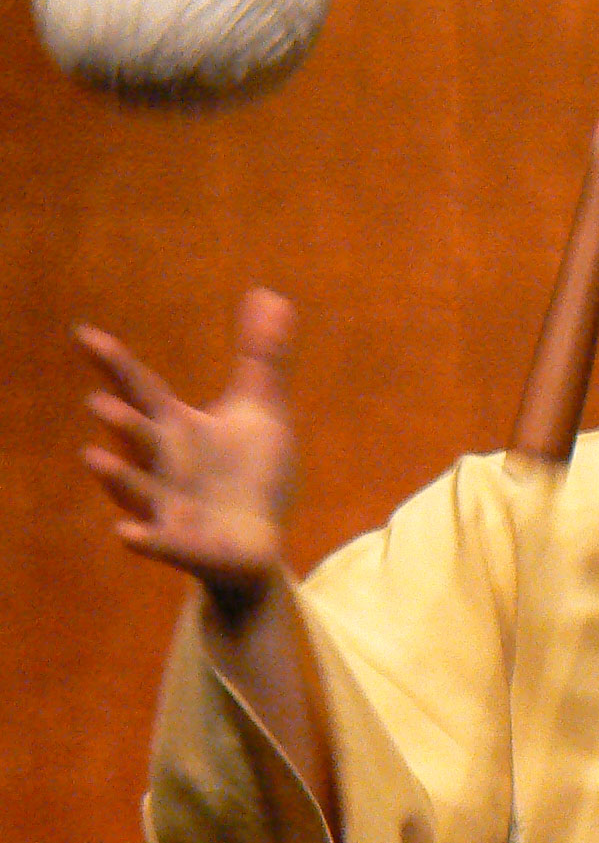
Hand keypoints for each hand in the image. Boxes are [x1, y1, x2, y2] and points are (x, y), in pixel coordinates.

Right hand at [79, 288, 296, 596]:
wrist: (255, 547)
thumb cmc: (249, 476)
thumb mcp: (260, 410)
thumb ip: (262, 357)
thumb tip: (270, 294)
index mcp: (177, 429)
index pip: (142, 389)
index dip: (114, 363)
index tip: (84, 335)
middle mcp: (165, 465)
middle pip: (139, 439)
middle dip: (121, 422)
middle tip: (99, 402)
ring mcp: (172, 508)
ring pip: (138, 490)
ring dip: (117, 476)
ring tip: (94, 459)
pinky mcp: (187, 547)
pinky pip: (161, 544)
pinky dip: (145, 539)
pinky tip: (127, 535)